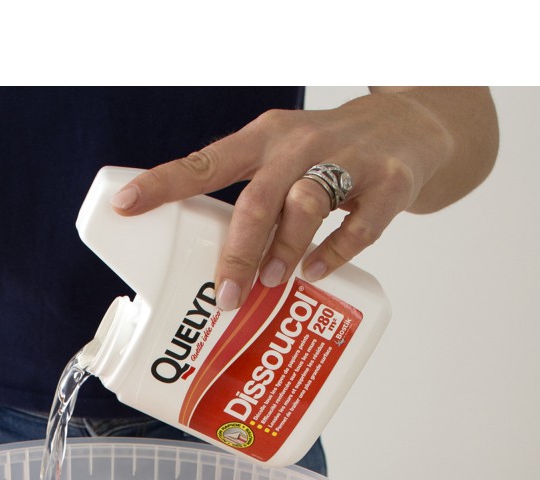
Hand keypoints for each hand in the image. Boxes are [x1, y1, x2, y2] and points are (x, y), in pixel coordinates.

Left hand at [110, 89, 496, 310]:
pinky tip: (316, 274)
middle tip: (224, 293)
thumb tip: (209, 278)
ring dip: (284, 248)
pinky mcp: (389, 182)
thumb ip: (254, 207)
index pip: (205, 161)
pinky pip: (360, 223)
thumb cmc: (331, 156)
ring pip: (307, 204)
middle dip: (237, 248)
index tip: (125, 206)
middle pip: (258, 196)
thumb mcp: (284, 162)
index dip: (163, 184)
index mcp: (264, 141)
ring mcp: (349, 160)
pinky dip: (337, 251)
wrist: (414, 126)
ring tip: (271, 284)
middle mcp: (300, 144)